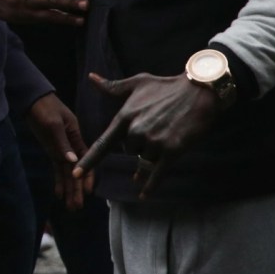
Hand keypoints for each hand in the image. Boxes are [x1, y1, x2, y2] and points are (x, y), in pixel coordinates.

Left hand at [25, 93, 91, 210]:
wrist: (32, 100)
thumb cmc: (45, 107)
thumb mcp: (53, 124)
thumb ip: (63, 143)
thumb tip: (73, 161)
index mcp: (76, 137)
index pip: (86, 160)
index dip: (87, 176)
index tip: (88, 191)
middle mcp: (71, 146)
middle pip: (76, 171)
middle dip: (77, 189)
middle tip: (77, 207)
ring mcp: (62, 149)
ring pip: (67, 173)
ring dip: (69, 189)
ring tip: (70, 207)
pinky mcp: (52, 150)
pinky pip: (57, 168)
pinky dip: (58, 181)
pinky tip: (58, 194)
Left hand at [73, 72, 222, 197]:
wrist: (199, 92)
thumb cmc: (165, 86)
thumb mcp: (137, 83)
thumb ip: (112, 87)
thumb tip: (91, 78)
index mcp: (125, 117)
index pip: (103, 144)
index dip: (89, 161)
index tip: (76, 173)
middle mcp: (137, 131)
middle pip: (129, 151)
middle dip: (139, 144)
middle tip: (155, 126)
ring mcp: (155, 142)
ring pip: (145, 160)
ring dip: (153, 152)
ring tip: (166, 133)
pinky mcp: (173, 151)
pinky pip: (157, 173)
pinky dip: (150, 186)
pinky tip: (142, 195)